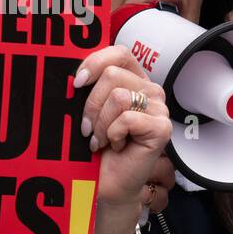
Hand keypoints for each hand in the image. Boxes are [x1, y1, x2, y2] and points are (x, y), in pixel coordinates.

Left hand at [74, 45, 171, 217]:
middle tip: (88, 128)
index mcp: (132, 80)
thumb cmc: (96, 146)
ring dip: (100, 123)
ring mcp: (159, 109)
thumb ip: (87, 88)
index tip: (76, 83)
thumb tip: (71, 76)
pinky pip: (127, 119)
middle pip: (112, 75)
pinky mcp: (161, 128)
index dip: (95, 63)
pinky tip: (116, 146)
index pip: (119, 53)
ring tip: (102, 139)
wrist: (105, 180)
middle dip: (90, 105)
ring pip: (118, 97)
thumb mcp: (87, 111)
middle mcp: (149, 90)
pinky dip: (113, 134)